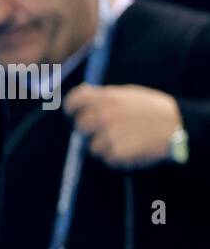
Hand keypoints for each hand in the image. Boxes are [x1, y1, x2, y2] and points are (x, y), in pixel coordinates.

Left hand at [64, 83, 182, 168]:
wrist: (176, 126)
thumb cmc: (152, 108)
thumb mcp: (128, 93)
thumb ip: (103, 94)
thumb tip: (82, 90)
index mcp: (106, 98)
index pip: (74, 101)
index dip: (72, 108)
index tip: (74, 112)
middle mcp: (104, 116)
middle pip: (80, 126)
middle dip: (90, 129)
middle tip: (106, 129)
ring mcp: (109, 135)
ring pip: (92, 146)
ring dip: (104, 145)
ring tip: (124, 139)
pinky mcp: (116, 153)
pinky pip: (107, 158)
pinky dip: (116, 156)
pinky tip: (130, 148)